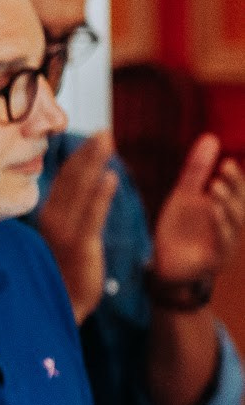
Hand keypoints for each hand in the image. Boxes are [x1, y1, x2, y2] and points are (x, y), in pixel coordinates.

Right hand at [34, 131, 116, 318]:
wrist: (61, 308)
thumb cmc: (59, 274)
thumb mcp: (58, 240)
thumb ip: (64, 214)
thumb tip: (76, 192)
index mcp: (46, 216)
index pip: (62, 180)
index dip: (78, 157)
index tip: (92, 137)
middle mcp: (51, 220)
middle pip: (70, 179)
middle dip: (87, 153)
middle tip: (104, 131)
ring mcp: (64, 232)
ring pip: (80, 190)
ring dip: (94, 163)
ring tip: (108, 140)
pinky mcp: (79, 246)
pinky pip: (91, 216)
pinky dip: (100, 196)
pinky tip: (110, 177)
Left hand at [153, 133, 244, 287]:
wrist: (166, 266)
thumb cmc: (180, 230)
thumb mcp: (184, 196)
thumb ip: (196, 170)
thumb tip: (211, 137)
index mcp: (227, 206)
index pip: (239, 187)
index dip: (236, 175)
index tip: (226, 160)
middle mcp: (232, 222)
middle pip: (241, 201)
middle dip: (235, 184)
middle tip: (225, 167)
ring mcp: (228, 240)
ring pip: (235, 220)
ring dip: (227, 202)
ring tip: (214, 186)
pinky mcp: (218, 257)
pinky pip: (224, 240)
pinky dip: (220, 224)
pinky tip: (213, 210)